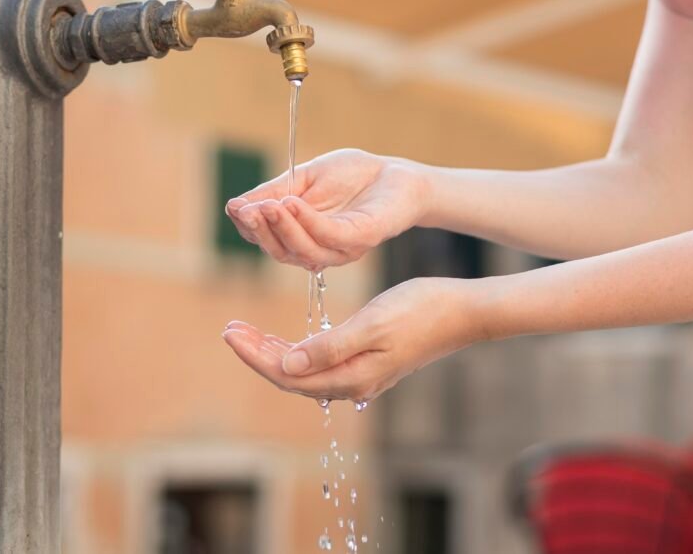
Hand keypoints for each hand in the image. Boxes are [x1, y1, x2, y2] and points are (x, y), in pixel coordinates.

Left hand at [221, 278, 483, 401]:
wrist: (463, 311)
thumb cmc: (421, 310)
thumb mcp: (372, 324)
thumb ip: (329, 347)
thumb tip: (287, 364)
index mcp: (350, 376)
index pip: (287, 374)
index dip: (255, 355)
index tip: (230, 332)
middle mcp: (353, 382)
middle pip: (291, 376)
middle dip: (258, 353)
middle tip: (230, 329)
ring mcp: (361, 375)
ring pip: (304, 371)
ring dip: (273, 352)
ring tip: (247, 332)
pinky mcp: (368, 363)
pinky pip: (320, 364)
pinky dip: (296, 350)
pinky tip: (286, 340)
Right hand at [225, 149, 429, 270]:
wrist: (396, 172)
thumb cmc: (352, 176)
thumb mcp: (304, 179)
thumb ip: (274, 192)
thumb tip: (235, 206)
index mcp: (302, 237)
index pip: (267, 239)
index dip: (248, 226)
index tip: (234, 207)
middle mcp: (319, 250)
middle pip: (281, 252)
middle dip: (260, 231)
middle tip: (246, 210)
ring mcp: (341, 249)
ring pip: (303, 251)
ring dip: (281, 228)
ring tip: (267, 206)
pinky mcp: (361, 239)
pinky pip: (329, 237)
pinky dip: (307, 222)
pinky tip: (293, 203)